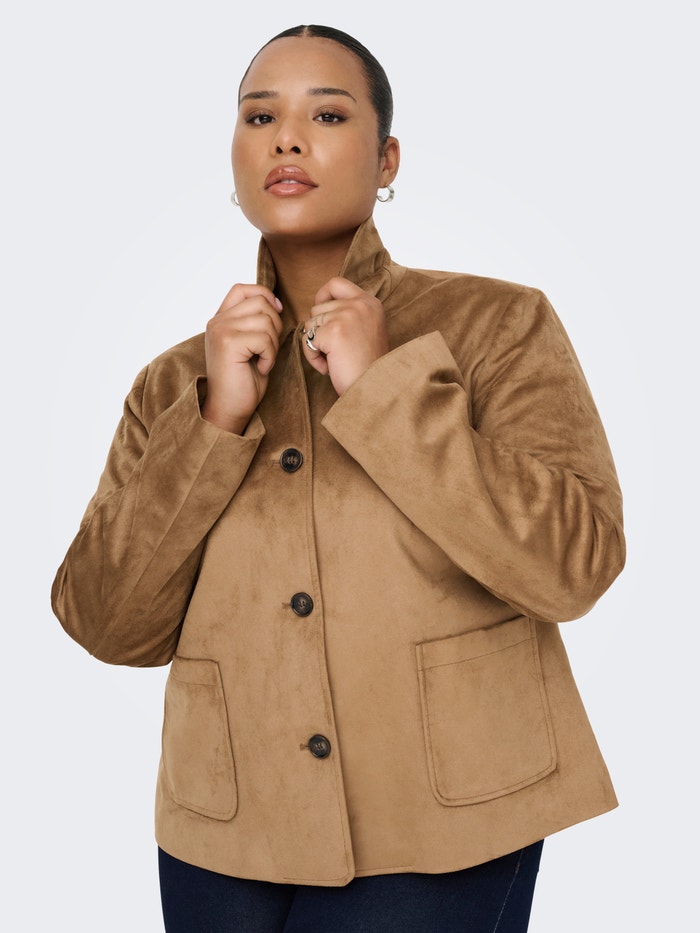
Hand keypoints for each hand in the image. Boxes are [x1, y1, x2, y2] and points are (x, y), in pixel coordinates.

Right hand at [201, 284, 282, 432]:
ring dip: (273, 344)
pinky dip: (270, 356)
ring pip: (266, 320)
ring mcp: (221, 331)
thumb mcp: (250, 344)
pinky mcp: (228, 343)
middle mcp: (217, 321)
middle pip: (260, 302)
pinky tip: (260, 368)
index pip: (242, 289)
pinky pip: (265, 339)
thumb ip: (255, 321)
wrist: (229, 408)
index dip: (264, 295)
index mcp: (220, 319)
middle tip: (268, 350)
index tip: (277, 313)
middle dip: (275, 325)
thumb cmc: (243, 380)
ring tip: (263, 360)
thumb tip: (276, 303)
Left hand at [301, 277, 388, 395]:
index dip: (322, 296)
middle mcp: (360, 304)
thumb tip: (318, 307)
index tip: (320, 313)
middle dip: (319, 330)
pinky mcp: (334, 331)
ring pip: (310, 323)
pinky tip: (328, 367)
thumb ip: (349, 314)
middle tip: (334, 351)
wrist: (374, 389)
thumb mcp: (366, 330)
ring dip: (315, 345)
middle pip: (318, 307)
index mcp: (370, 302)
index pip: (336, 283)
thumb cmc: (367, 367)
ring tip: (333, 360)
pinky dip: (313, 357)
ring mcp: (347, 315)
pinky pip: (306, 340)